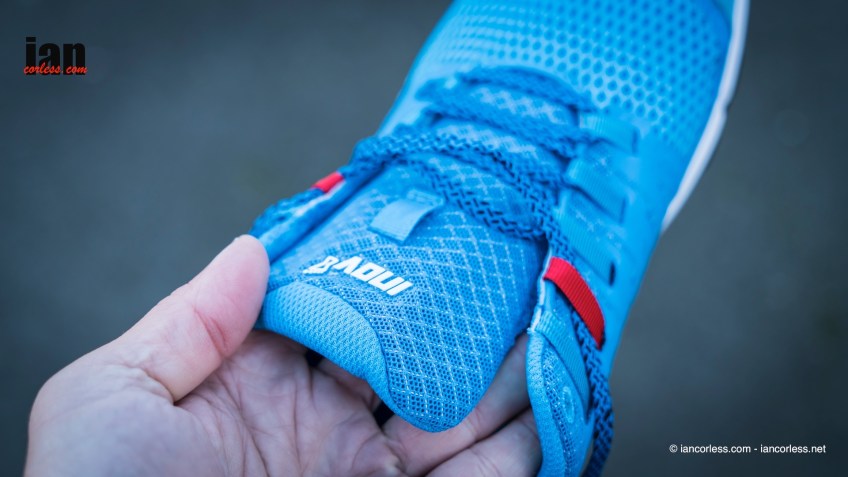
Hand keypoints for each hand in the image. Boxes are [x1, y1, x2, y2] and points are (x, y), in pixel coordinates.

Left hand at [26, 236, 540, 475]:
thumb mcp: (116, 399)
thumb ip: (190, 322)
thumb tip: (252, 247)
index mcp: (271, 384)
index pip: (351, 312)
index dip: (396, 269)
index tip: (440, 224)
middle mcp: (335, 425)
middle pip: (422, 357)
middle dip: (472, 313)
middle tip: (522, 262)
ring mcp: (380, 476)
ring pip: (470, 410)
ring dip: (515, 364)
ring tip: (558, 309)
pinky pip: (492, 475)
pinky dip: (532, 433)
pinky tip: (557, 382)